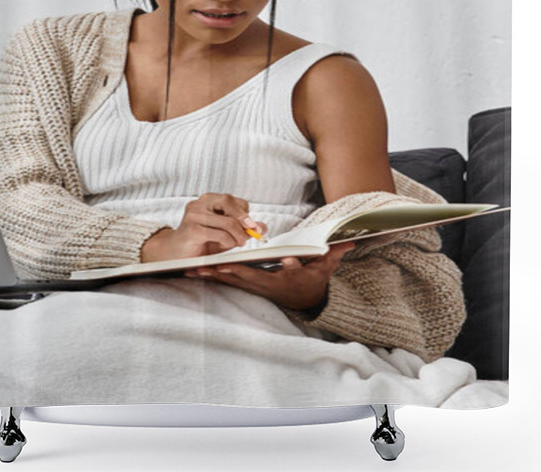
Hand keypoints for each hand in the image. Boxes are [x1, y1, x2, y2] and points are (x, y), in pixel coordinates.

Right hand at [141, 193, 267, 262]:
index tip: (252, 226)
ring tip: (241, 243)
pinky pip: (219, 234)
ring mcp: (194, 215)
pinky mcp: (192, 229)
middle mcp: (199, 203)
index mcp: (207, 200)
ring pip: (227, 220)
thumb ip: (242, 229)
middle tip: (253, 231)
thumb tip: (263, 227)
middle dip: (244, 218)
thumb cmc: (201, 242)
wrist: (175, 254)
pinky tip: (227, 246)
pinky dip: (228, 241)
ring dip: (239, 234)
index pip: (232, 200)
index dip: (244, 213)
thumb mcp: (226, 234)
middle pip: (228, 201)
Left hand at [183, 243, 355, 311]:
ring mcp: (256, 285)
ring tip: (193, 268)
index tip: (289, 260)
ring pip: (233, 278)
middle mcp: (271, 283)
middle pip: (253, 275)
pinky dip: (210, 275)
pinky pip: (225, 279)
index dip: (292, 265)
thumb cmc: (312, 278)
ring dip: (213, 274)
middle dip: (235, 270)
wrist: (303, 299)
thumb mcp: (326, 268)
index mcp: (292, 276)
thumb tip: (349, 242)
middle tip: (218, 264)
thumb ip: (334, 255)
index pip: (293, 270)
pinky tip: (192, 270)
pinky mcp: (245, 284)